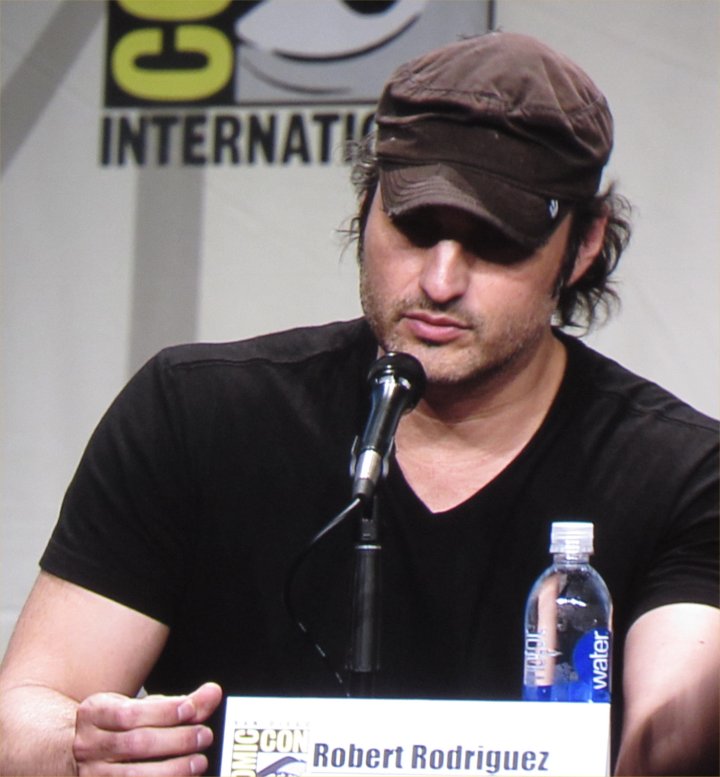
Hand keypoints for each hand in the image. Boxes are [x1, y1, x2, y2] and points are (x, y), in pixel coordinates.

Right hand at [73, 682, 222, 775]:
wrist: (78, 752)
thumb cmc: (120, 725)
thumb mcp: (142, 707)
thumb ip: (179, 702)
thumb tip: (213, 693)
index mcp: (95, 713)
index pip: (130, 713)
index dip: (164, 712)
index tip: (191, 710)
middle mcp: (88, 745)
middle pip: (136, 743)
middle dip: (176, 740)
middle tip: (204, 736)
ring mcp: (91, 774)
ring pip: (132, 775)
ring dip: (172, 769)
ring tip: (199, 762)